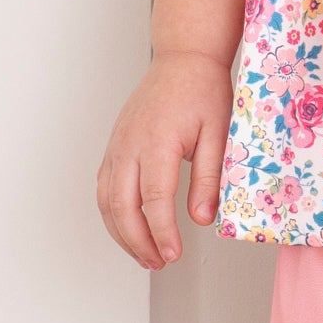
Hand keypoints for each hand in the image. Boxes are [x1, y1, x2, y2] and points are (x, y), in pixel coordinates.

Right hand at [96, 49, 232, 270]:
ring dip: (122, 234)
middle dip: (138, 242)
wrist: (183, 59)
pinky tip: (129, 229)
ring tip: (145, 256)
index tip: (173, 255)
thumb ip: (209, 176)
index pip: (153, 200)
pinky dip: (112, 214)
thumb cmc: (203, 91)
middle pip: (122, 207)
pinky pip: (104, 188)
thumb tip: (202, 218)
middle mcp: (129, 145)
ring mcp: (116, 146)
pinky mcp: (114, 147)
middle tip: (159, 262)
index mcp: (156, 141)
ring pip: (107, 201)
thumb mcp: (218, 132)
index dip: (161, 233)